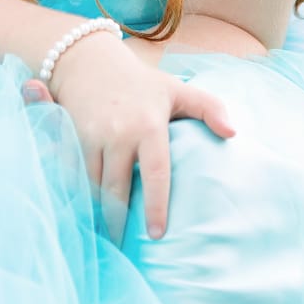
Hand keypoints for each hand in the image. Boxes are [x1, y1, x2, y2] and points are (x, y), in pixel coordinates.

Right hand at [23, 32, 236, 242]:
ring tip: (104, 231)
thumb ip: (209, 108)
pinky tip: (84, 207)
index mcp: (149, 126)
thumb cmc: (140, 83)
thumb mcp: (177, 90)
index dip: (156, 207)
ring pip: (93, 184)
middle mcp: (119, 133)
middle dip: (117, 219)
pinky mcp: (70, 136)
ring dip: (98, 209)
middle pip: (117, 188)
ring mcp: (92, 135)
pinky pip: (75, 173)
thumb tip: (233, 134)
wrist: (88, 60)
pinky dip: (80, 192)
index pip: (156, 174)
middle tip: (121, 243)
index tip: (157, 234)